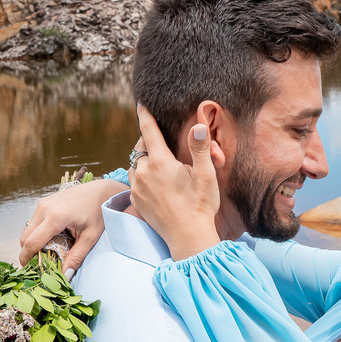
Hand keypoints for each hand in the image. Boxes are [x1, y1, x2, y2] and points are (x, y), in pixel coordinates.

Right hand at [18, 179, 120, 274]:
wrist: (102, 190)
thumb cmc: (99, 212)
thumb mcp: (91, 237)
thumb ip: (77, 257)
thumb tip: (65, 275)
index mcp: (55, 217)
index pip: (32, 242)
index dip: (26, 258)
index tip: (28, 270)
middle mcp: (44, 208)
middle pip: (25, 237)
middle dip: (27, 252)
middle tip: (38, 264)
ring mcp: (43, 203)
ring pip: (27, 229)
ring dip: (32, 242)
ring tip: (47, 252)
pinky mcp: (44, 202)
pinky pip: (33, 222)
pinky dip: (37, 233)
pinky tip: (51, 239)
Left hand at [129, 105, 223, 259]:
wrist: (188, 236)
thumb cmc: (200, 205)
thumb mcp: (205, 175)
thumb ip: (200, 148)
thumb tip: (197, 126)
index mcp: (160, 162)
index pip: (148, 131)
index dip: (145, 115)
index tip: (141, 105)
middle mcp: (143, 172)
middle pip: (140, 147)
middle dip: (148, 142)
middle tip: (163, 147)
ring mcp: (136, 187)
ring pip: (136, 165)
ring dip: (145, 162)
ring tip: (161, 169)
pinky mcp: (135, 200)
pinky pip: (134, 182)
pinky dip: (142, 178)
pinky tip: (156, 185)